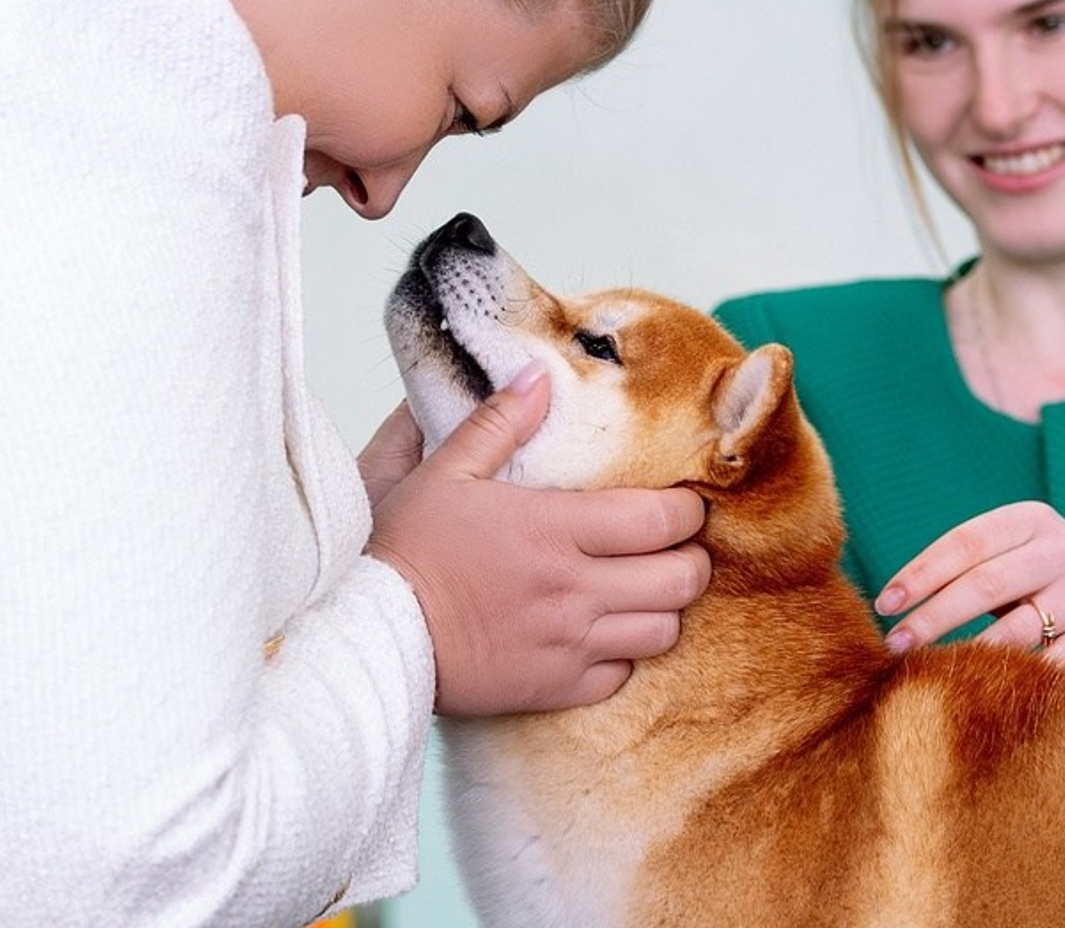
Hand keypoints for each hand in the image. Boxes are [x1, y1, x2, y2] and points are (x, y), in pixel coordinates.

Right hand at [366, 361, 711, 715]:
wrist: (373, 633)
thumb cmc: (406, 547)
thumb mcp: (444, 470)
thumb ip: (499, 421)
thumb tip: (539, 375)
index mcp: (553, 528)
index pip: (660, 520)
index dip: (687, 509)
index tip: (681, 500)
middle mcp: (573, 588)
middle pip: (679, 580)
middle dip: (691, 558)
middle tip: (674, 544)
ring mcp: (567, 643)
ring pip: (662, 632)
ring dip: (665, 606)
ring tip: (645, 586)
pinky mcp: (553, 688)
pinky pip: (620, 675)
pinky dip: (625, 653)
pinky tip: (603, 630)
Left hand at [875, 500, 1064, 662]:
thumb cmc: (1049, 575)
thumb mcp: (1018, 550)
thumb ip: (970, 563)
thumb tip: (896, 599)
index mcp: (1030, 520)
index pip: (963, 543)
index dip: (920, 574)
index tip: (885, 603)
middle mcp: (1060, 551)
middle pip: (983, 584)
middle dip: (932, 617)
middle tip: (893, 642)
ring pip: (1014, 628)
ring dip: (964, 651)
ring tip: (924, 666)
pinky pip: (1048, 663)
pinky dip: (1009, 675)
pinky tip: (979, 685)